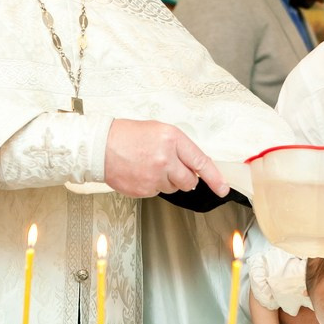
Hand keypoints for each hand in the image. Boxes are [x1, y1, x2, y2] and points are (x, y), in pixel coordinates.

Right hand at [103, 119, 228, 197]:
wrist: (100, 147)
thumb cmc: (128, 136)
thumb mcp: (159, 131)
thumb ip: (180, 148)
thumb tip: (195, 167)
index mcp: (172, 139)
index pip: (201, 162)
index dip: (215, 178)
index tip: (223, 188)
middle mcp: (166, 159)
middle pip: (189, 181)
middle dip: (184, 178)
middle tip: (169, 167)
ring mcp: (154, 176)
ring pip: (173, 188)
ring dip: (166, 181)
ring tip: (149, 166)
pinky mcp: (144, 190)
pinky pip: (157, 192)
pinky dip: (152, 185)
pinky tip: (141, 173)